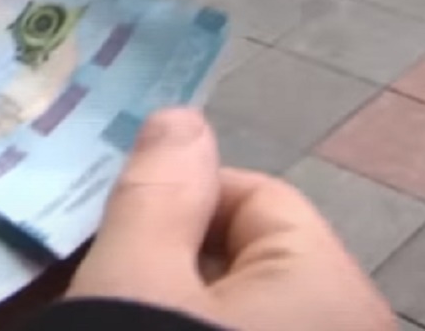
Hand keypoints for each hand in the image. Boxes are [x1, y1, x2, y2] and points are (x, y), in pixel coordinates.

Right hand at [65, 108, 394, 330]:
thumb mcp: (136, 279)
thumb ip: (157, 192)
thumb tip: (182, 115)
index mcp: (328, 288)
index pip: (254, 196)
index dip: (173, 195)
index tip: (109, 223)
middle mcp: (337, 323)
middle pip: (238, 255)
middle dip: (160, 248)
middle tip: (91, 265)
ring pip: (220, 301)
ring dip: (155, 286)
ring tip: (87, 290)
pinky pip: (217, 327)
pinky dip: (173, 318)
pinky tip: (119, 318)